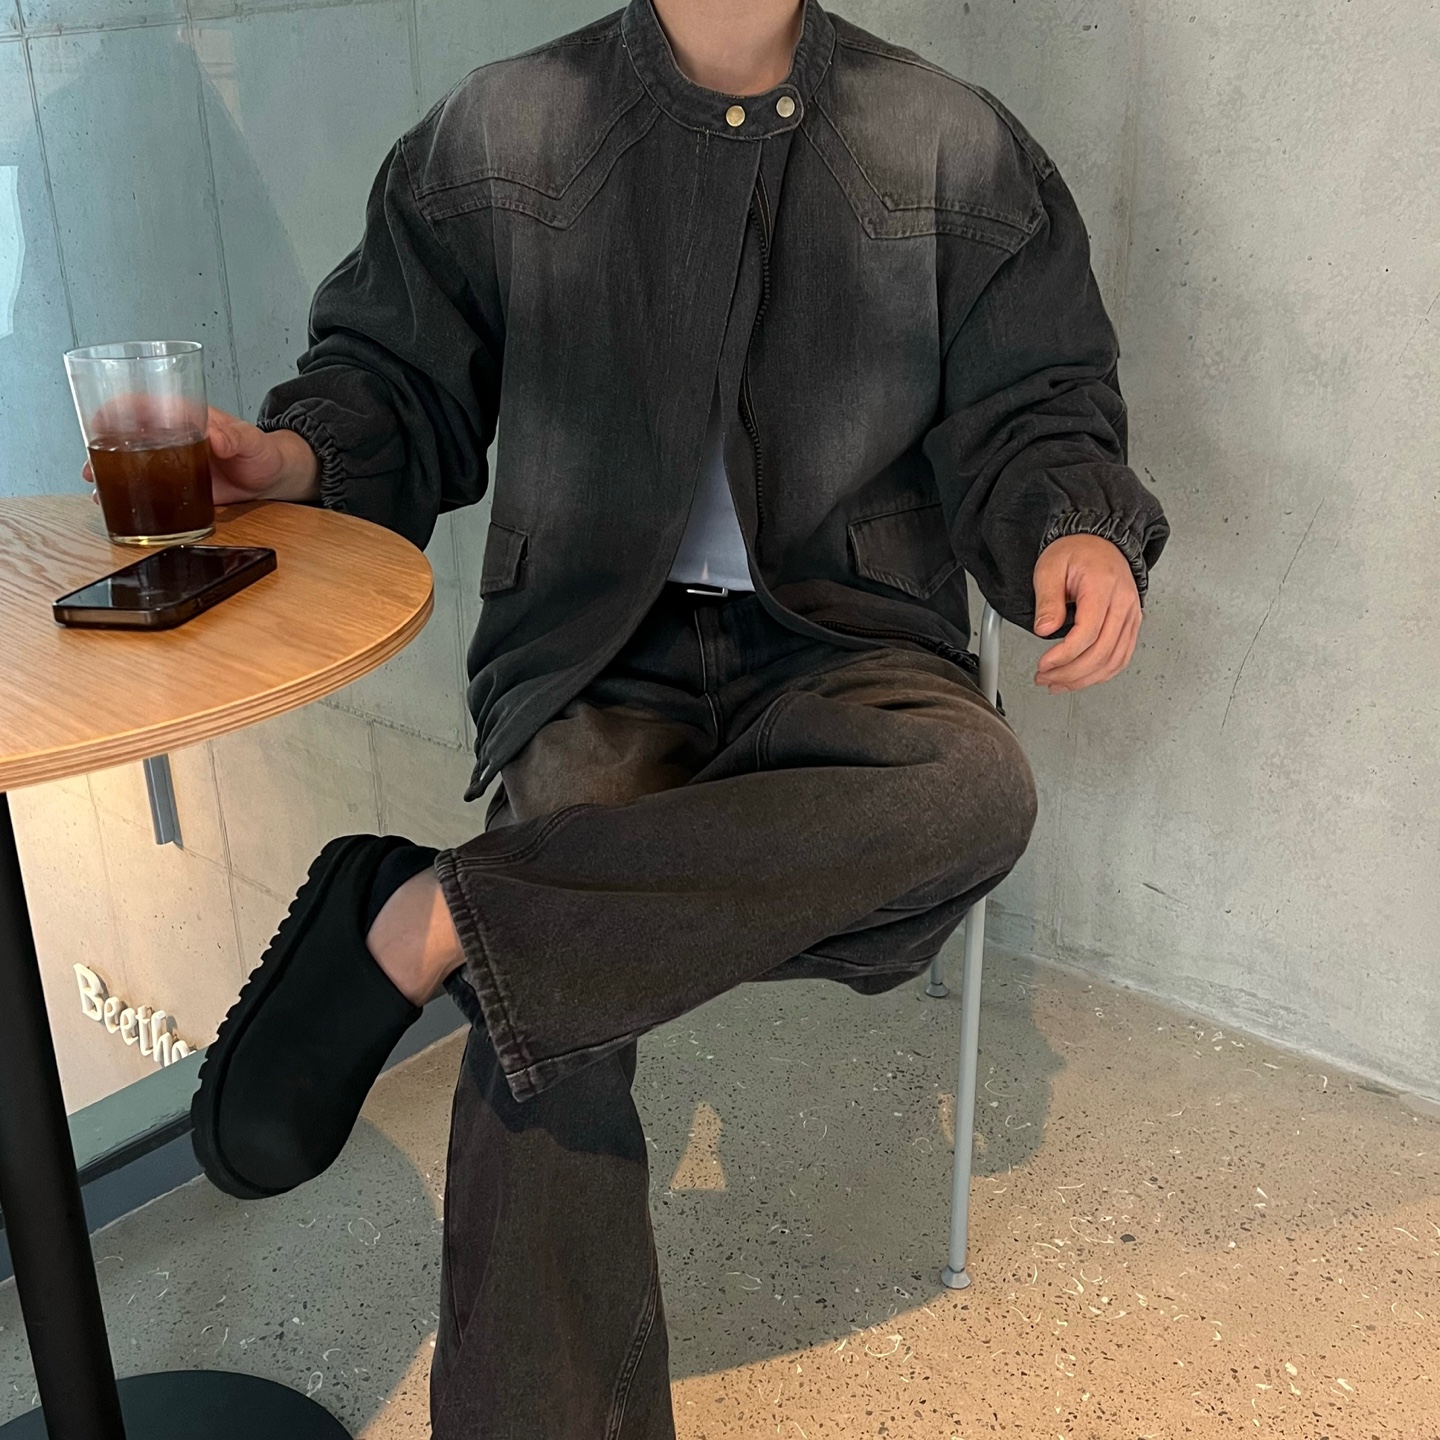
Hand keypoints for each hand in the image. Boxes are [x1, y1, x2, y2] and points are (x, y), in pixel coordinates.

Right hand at [81, 406, 318, 504]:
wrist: (271, 477)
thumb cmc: (261, 452)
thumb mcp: (251, 441)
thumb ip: (236, 438)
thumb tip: (218, 438)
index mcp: (184, 416)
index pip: (142, 404)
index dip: (116, 410)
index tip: (98, 422)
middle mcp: (171, 436)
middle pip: (127, 435)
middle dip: (102, 447)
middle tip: (90, 466)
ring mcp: (171, 461)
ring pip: (131, 461)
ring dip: (109, 472)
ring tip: (95, 487)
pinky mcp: (176, 484)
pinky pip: (147, 486)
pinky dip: (129, 493)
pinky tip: (115, 504)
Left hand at [1032, 534, 1141, 692]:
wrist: (1100, 542)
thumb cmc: (1076, 552)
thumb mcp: (1050, 568)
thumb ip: (1048, 600)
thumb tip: (1044, 630)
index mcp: (1103, 587)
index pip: (1088, 633)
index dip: (1064, 655)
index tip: (1044, 664)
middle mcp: (1123, 603)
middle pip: (1102, 652)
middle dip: (1071, 673)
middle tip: (1045, 678)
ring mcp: (1131, 615)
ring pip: (1114, 660)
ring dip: (1085, 679)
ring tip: (1058, 683)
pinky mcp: (1132, 623)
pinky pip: (1122, 656)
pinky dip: (1103, 673)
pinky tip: (1082, 678)